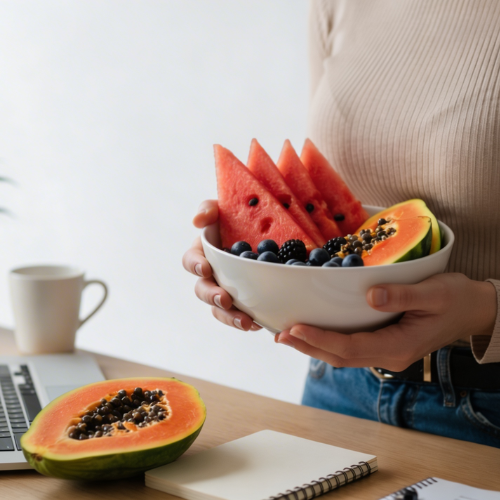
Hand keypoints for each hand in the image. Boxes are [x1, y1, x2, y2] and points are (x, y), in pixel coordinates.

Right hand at [182, 200, 261, 331]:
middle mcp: (211, 275)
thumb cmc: (237, 218)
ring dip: (230, 317)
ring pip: (220, 309)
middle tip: (226, 300)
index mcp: (202, 254)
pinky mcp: (244, 301)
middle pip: (203, 291)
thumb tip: (197, 221)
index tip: (206, 268)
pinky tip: (258, 324)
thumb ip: (209, 209)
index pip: (190, 261)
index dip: (195, 266)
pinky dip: (247, 321)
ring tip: (246, 322)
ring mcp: (226, 290)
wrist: (263, 231)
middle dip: (213, 297)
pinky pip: (241, 315)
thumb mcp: (223, 208)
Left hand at [275, 273, 496, 370]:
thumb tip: (370, 295)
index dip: (320, 339)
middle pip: (340, 357)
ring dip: (314, 346)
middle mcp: (388, 355)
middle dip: (308, 347)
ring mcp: (385, 352)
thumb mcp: (434, 293)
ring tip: (287, 335)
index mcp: (399, 346)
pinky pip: (351, 348)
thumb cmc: (455, 299)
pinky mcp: (383, 344)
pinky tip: (314, 332)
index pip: (350, 347)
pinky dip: (328, 342)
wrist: (472, 311)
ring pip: (343, 355)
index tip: (295, 329)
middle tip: (279, 335)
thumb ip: (402, 295)